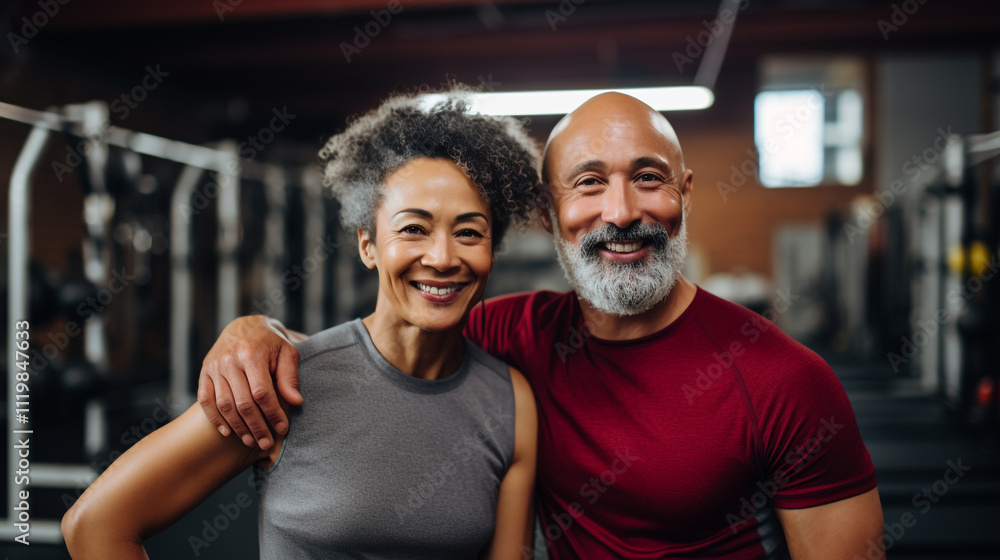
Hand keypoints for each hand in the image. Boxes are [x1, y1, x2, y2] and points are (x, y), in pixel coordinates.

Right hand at [197, 315, 303, 448]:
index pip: (262, 392)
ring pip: (224, 405)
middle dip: (256, 426)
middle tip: (266, 443)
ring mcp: (214, 366)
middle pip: (242, 402)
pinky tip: (227, 432)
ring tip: (250, 441)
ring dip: (237, 427)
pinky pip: (206, 400)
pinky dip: (215, 419)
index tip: (282, 428)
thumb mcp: (287, 352)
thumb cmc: (271, 342)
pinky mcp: (204, 372)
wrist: (245, 327)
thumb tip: (296, 402)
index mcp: (252, 353)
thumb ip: (290, 377)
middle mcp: (229, 360)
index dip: (273, 413)